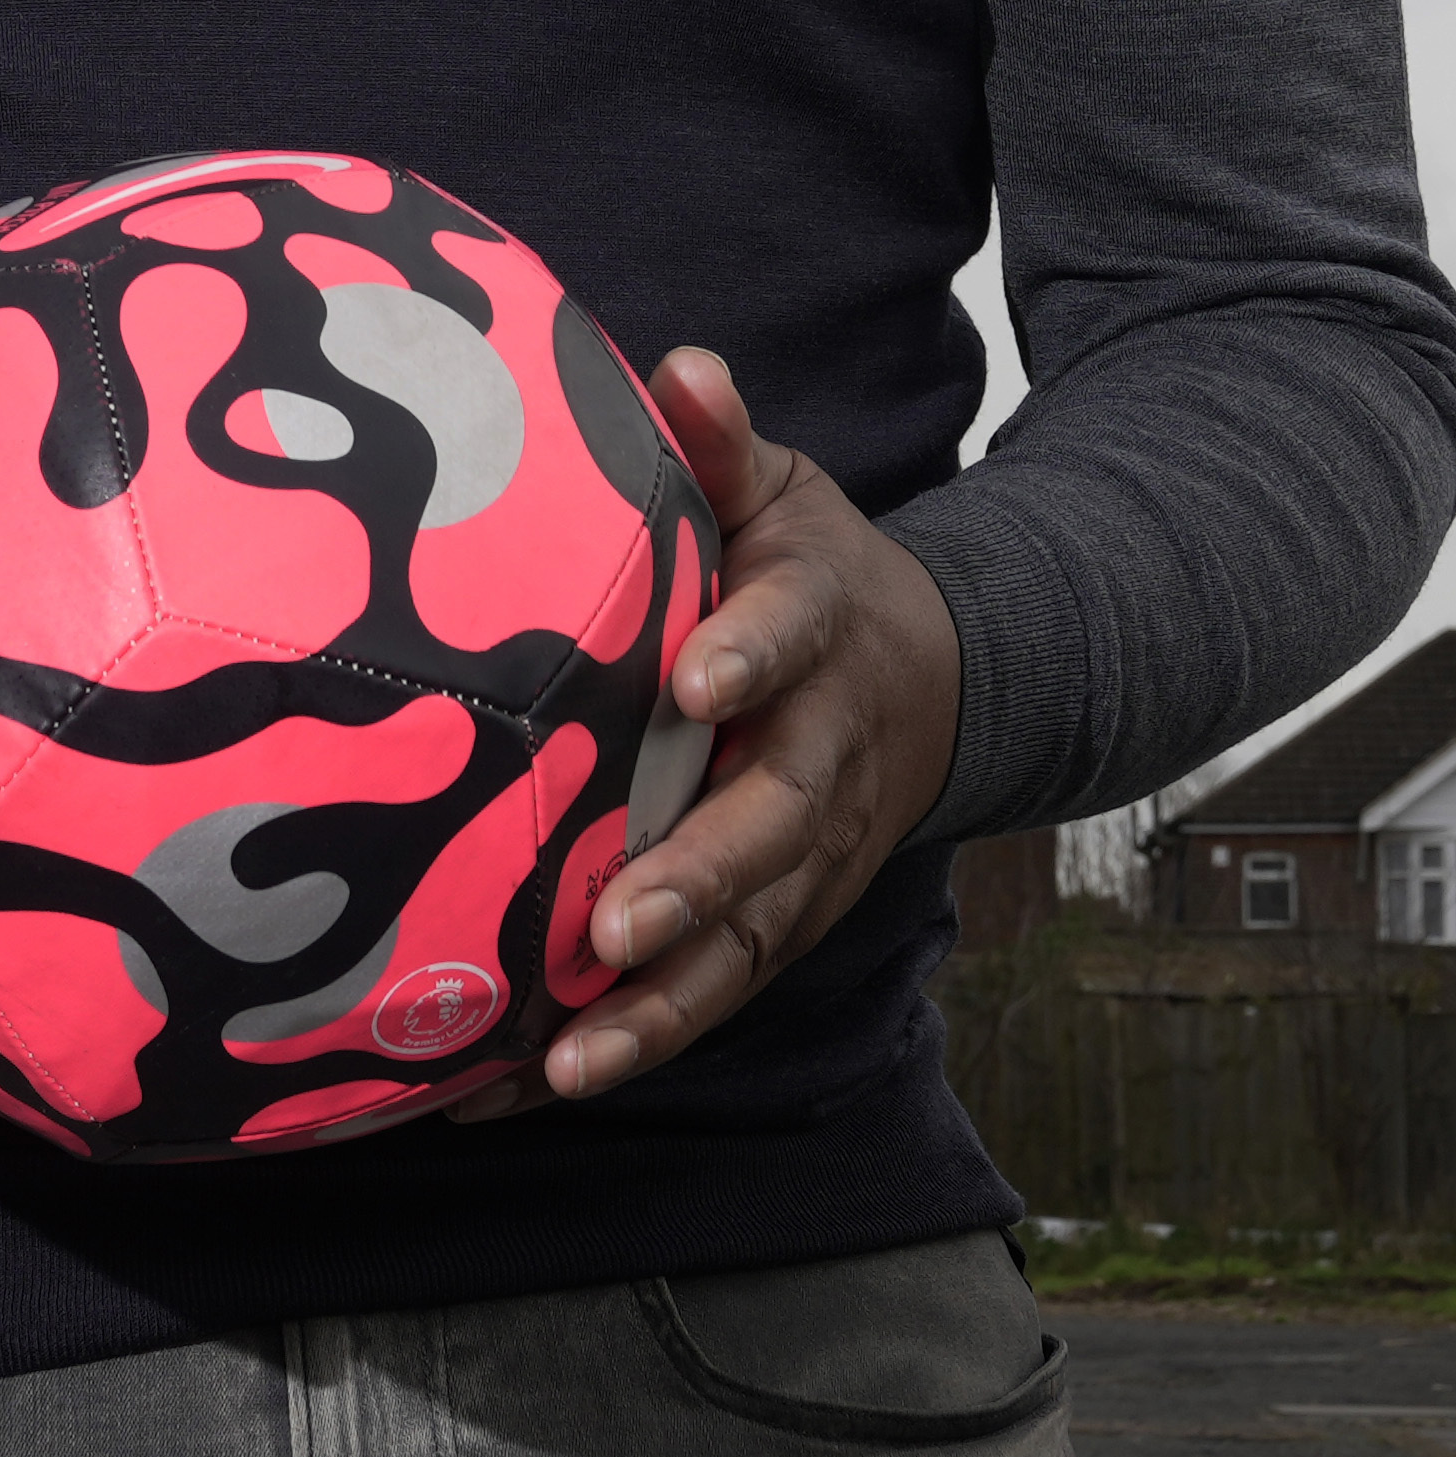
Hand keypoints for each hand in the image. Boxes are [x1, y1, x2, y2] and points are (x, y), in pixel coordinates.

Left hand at [536, 345, 962, 1105]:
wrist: (930, 676)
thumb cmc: (804, 575)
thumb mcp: (779, 494)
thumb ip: (723, 444)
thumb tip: (684, 370)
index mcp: (817, 628)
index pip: (793, 631)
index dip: (752, 652)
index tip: (695, 678)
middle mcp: (822, 757)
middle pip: (775, 826)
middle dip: (700, 881)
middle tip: (616, 927)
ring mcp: (810, 856)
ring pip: (747, 941)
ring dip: (659, 1008)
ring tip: (562, 1062)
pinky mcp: (781, 921)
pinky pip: (713, 991)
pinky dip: (632, 1043)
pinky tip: (525, 1086)